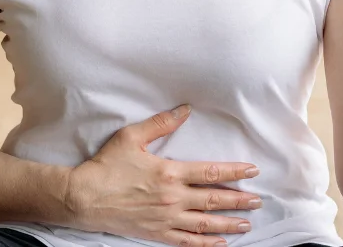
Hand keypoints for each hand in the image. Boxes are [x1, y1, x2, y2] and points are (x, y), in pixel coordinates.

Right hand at [65, 105, 261, 246]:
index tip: (252, 171)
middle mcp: (172, 198)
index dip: (234, 172)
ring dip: (228, 223)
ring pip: (205, 223)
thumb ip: (161, 124)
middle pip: (214, 200)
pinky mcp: (157, 234)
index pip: (210, 172)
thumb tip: (184, 110)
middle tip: (258, 200)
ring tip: (246, 223)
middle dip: (239, 199)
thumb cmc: (106, 166)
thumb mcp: (131, 137)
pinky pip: (188, 242)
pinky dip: (206, 244)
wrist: (84, 197)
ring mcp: (166, 219)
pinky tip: (220, 243)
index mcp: (169, 172)